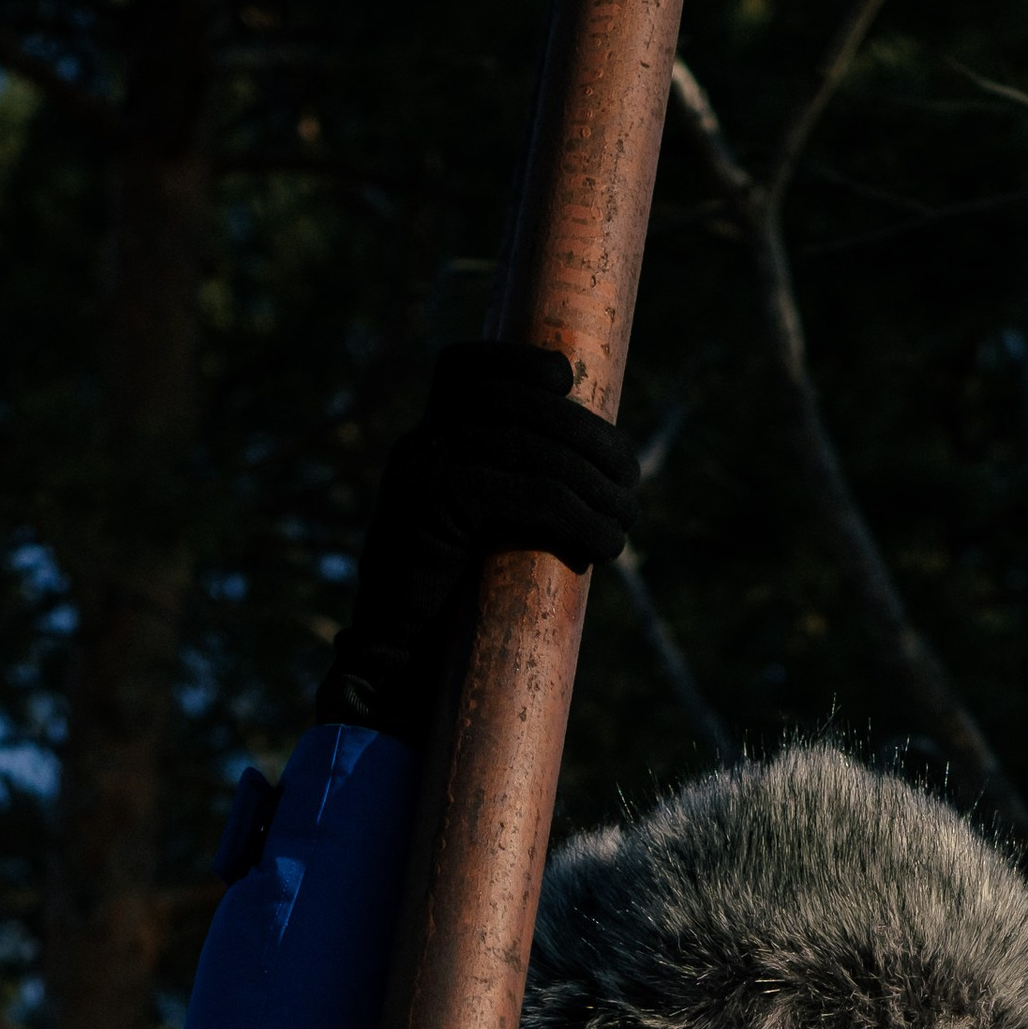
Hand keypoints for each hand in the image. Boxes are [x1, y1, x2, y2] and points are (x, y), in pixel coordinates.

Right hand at [317, 340, 640, 742]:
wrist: (396, 666)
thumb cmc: (450, 611)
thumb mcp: (479, 534)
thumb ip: (510, 492)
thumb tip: (598, 470)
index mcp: (425, 442)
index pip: (466, 369)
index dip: (519, 361)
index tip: (567, 381)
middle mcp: (417, 445)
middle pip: (516, 404)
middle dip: (585, 436)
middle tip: (630, 480)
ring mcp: (418, 470)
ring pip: (532, 452)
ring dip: (594, 488)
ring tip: (625, 523)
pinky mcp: (431, 505)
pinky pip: (528, 494)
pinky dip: (578, 519)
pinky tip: (603, 546)